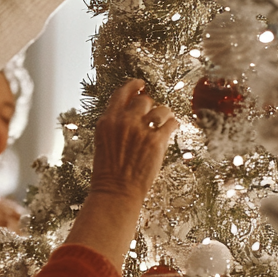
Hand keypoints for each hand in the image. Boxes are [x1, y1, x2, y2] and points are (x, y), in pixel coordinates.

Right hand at [89, 79, 176, 202]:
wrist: (116, 191)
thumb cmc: (108, 171)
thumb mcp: (104, 141)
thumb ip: (115, 124)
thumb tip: (131, 112)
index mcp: (107, 120)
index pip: (122, 93)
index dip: (134, 86)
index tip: (141, 85)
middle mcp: (124, 121)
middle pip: (144, 100)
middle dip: (150, 106)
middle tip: (152, 113)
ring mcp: (141, 130)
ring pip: (161, 109)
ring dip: (164, 115)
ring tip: (164, 122)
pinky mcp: (156, 141)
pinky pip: (171, 123)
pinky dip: (173, 124)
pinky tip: (173, 127)